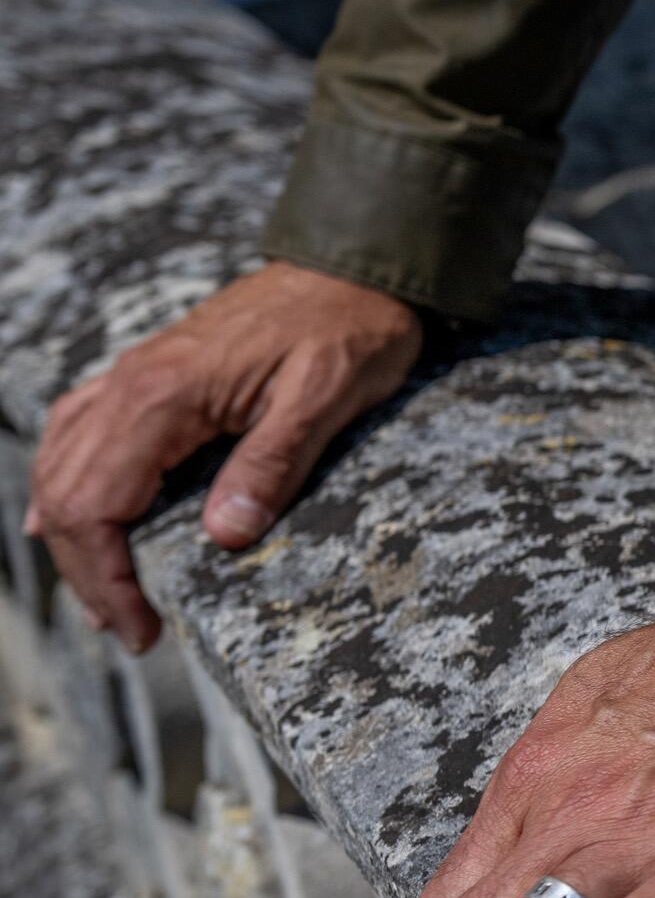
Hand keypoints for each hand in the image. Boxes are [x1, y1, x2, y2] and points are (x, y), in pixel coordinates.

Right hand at [27, 261, 423, 651]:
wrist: (351, 265)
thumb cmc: (349, 328)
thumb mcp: (326, 398)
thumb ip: (273, 464)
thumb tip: (223, 538)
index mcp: (164, 396)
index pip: (94, 506)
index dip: (107, 579)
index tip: (144, 631)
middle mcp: (131, 384)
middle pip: (64, 495)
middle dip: (86, 573)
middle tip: (133, 632)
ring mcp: (133, 376)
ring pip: (61, 465)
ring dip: (72, 536)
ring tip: (107, 598)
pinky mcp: (149, 375)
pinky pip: (78, 432)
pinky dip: (66, 484)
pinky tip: (66, 518)